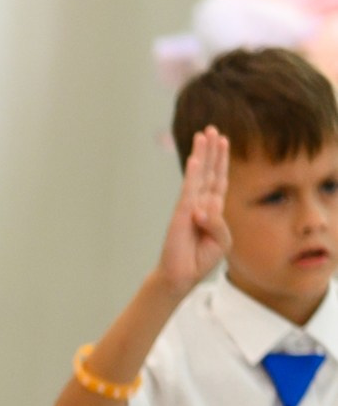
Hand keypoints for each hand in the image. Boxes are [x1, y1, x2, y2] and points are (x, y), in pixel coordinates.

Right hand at [157, 125, 230, 295]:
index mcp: (212, 210)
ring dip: (202, 154)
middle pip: (208, 171)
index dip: (221, 161)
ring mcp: (189, 207)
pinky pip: (189, 191)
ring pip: (198, 175)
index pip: (218, 180)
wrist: (181, 276)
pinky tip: (195, 160)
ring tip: (203, 134)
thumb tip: (203, 208)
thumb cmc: (200, 259)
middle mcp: (200, 204)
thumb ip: (219, 223)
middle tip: (211, 129)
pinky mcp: (181, 215)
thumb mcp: (222, 241)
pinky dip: (192, 175)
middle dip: (211, 150)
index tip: (223, 141)